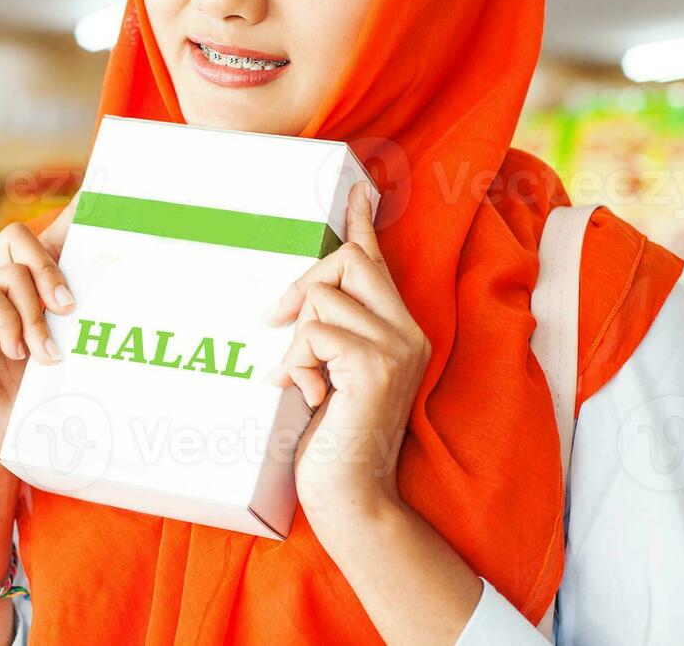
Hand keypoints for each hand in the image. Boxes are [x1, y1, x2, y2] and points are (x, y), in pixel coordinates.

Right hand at [0, 194, 78, 468]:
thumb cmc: (28, 401)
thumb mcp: (58, 341)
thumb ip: (65, 303)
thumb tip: (105, 257)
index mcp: (7, 285)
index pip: (37, 239)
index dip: (66, 214)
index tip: (99, 192)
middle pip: (18, 239)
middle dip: (51, 270)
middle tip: (68, 309)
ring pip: (6, 270)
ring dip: (34, 313)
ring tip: (42, 353)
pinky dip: (8, 321)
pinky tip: (14, 352)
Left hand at [265, 180, 430, 523]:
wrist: (352, 497)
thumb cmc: (331, 437)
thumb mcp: (328, 374)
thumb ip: (326, 335)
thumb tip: (295, 303)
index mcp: (399, 329)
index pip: (376, 261)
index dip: (362, 222)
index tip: (358, 187)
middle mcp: (407, 332)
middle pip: (348, 262)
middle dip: (304, 284)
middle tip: (276, 323)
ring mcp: (396, 348)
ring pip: (322, 299)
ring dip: (295, 342)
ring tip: (301, 383)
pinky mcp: (376, 367)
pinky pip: (315, 333)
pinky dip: (296, 363)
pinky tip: (304, 394)